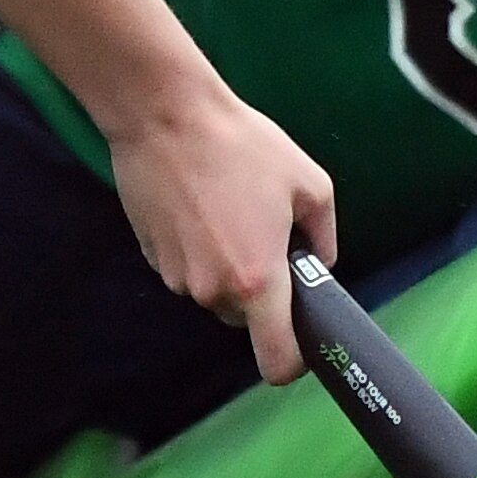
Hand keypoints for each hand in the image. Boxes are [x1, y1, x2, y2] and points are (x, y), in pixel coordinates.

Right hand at [108, 78, 335, 382]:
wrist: (164, 116)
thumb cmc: (239, 145)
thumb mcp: (309, 183)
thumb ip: (324, 237)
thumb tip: (319, 264)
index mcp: (258, 280)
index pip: (276, 359)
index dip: (293, 361)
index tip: (300, 341)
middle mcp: (214, 290)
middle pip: (246, 318)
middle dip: (260, 289)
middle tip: (265, 233)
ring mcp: (177, 277)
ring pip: (216, 291)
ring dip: (228, 265)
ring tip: (228, 207)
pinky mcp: (152, 258)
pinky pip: (188, 269)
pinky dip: (199, 249)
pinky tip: (200, 204)